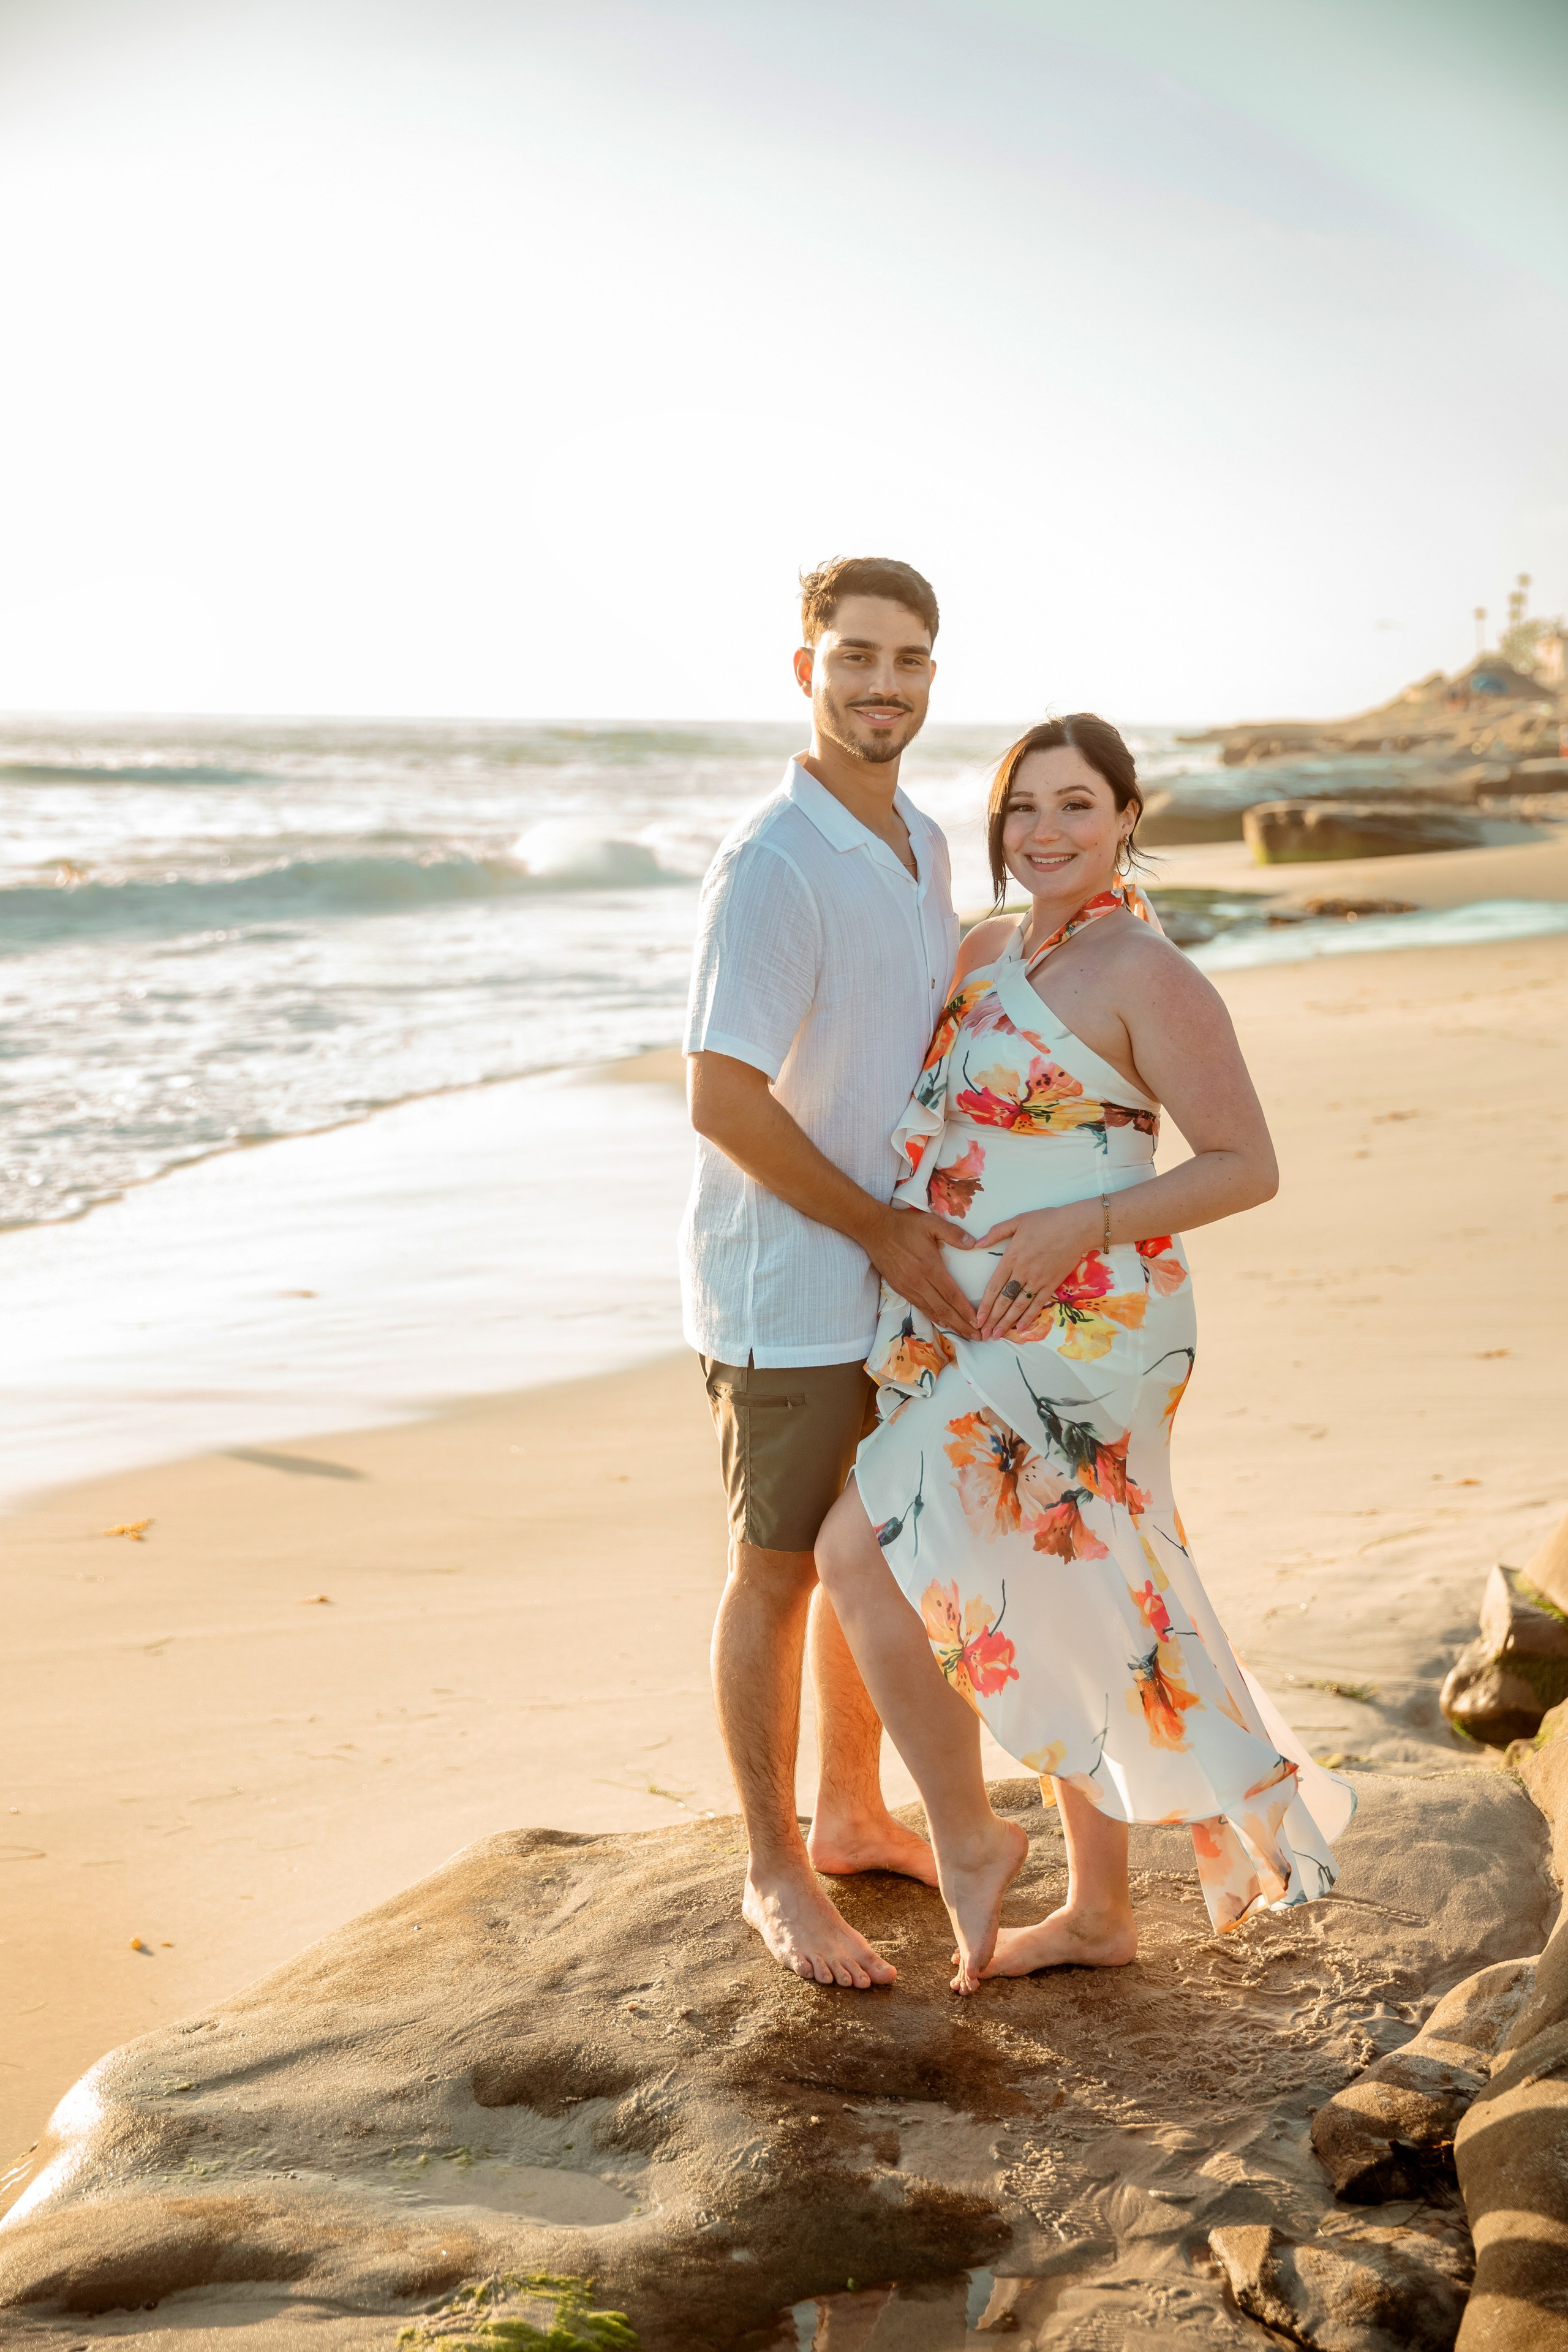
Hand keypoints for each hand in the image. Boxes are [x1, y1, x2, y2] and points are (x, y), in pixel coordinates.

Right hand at [863, 1204, 977, 1336]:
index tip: (978, 1322)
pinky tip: (943, 1322)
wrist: (874, 1230)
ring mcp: (908, 1287)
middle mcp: (919, 1282)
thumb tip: (973, 1244)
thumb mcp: (931, 1223)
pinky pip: (920, 1307)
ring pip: (932, 1311)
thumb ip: (953, 1233)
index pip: (951, 1294)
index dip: (965, 1310)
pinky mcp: (900, 1289)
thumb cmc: (904, 1225)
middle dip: (961, 1324)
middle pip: (943, 1309)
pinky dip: (933, 1317)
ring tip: (964, 1333)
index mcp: (929, 1267)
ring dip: (949, 1324)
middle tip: (977, 1336)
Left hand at [973, 1203, 1099, 1339]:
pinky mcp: (1052, 1283)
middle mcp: (1022, 1272)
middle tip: (984, 1334)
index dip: (984, 1305)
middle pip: (1004, 1300)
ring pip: (1019, 1306)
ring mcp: (1038, 1280)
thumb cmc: (1047, 1221)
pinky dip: (1028, 1317)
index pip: (993, 1287)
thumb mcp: (1018, 1221)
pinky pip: (1038, 1304)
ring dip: (1007, 1322)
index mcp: (1011, 1258)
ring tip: (998, 1336)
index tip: (977, 1319)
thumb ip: (996, 1232)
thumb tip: (977, 1244)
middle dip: (993, 1319)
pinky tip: (1020, 1329)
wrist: (1076, 1226)